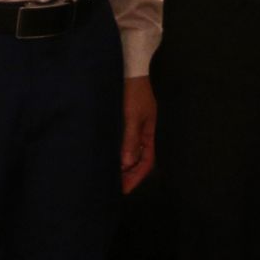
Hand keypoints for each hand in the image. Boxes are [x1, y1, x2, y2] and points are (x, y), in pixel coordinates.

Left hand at [120, 75, 156, 193]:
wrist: (130, 70)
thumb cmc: (133, 93)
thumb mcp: (132, 116)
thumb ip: (130, 139)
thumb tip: (127, 164)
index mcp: (150, 132)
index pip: (147, 161)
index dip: (137, 177)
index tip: (124, 189)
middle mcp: (144, 132)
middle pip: (140, 160)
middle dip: (129, 175)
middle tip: (115, 187)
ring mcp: (135, 127)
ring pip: (132, 153)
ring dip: (124, 166)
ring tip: (111, 176)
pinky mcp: (126, 121)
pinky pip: (125, 143)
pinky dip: (119, 154)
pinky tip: (110, 158)